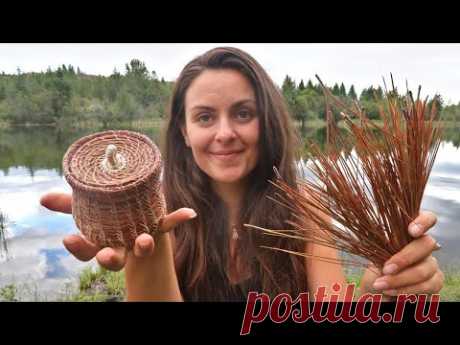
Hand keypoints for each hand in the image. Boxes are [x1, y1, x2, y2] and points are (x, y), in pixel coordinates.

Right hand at [40, 192, 195, 270]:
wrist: (137, 215)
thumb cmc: (109, 213)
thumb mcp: (88, 208)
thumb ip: (68, 203)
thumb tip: (42, 198)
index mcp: (102, 240)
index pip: (86, 251)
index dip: (78, 248)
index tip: (69, 239)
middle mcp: (122, 244)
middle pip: (113, 259)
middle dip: (109, 259)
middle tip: (106, 255)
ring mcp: (141, 237)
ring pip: (140, 247)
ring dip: (143, 245)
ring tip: (144, 241)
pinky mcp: (159, 227)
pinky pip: (168, 223)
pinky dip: (179, 217)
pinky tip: (189, 212)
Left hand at [360, 210, 443, 297]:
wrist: (374, 290)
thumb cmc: (374, 267)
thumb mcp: (372, 253)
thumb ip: (380, 242)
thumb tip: (379, 233)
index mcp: (409, 232)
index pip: (428, 218)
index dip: (423, 221)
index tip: (411, 231)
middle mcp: (423, 245)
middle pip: (426, 244)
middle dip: (404, 258)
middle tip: (386, 269)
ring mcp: (431, 263)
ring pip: (425, 269)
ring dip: (401, 279)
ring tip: (381, 285)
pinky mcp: (434, 282)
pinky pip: (428, 286)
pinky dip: (407, 290)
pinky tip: (391, 291)